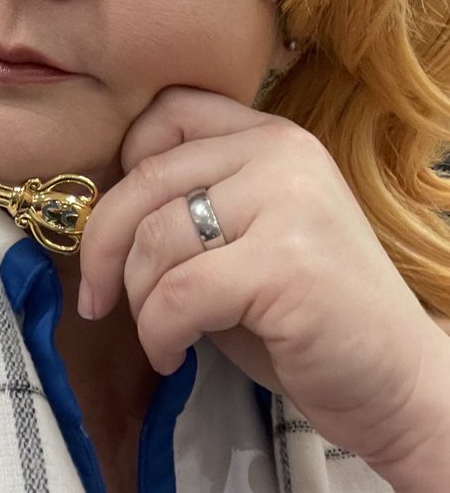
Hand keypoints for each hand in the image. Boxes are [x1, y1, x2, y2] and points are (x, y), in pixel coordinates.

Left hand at [78, 87, 447, 474]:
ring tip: (160, 332)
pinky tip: (174, 353)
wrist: (398, 382)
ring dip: (139, 299)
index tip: (117, 223)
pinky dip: (159, 333)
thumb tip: (99, 212)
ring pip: (157, 238)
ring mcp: (287, 203)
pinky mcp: (285, 264)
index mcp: (272, 136)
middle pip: (147, 177)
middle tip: (95, 297)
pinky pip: (178, 292)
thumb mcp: (247, 235)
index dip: (125, 164)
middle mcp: (280, 153)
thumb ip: (189, 204)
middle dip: (104, 245)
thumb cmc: (306, 312)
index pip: (169, 110)